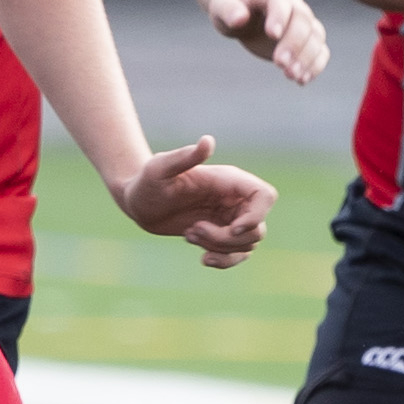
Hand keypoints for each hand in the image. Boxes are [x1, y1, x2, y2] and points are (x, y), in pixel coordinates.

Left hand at [113, 136, 275, 267]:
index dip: (257, 216)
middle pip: (257, 227)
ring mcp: (230, 218)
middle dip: (226, 238)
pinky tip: (202, 258)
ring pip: (248, 244)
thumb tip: (208, 141)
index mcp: (228, 181)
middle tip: (193, 229)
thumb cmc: (147, 181)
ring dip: (219, 248)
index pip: (265, 196)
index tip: (232, 228)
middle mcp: (234, 199)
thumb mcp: (159, 169)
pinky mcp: (221, 235)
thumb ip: (184, 156)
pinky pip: (239, 254)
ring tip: (189, 235)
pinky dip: (225, 261)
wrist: (138, 203)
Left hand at [199, 0, 329, 84]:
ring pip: (315, 36)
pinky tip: (302, 80)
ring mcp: (303, 22)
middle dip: (294, 43)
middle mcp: (292, 4)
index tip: (272, 35)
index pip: (280, 1)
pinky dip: (316, 65)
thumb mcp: (221, 4)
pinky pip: (320, 50)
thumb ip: (227, 9)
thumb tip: (239, 18)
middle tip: (280, 64)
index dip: (279, 17)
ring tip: (291, 76)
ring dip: (307, 57)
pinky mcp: (307, 39)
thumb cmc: (233, 5)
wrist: (248, 7)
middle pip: (302, 20)